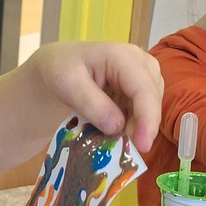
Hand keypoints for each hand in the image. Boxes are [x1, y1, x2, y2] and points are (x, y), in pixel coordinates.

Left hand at [0, 39, 162, 172]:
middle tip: (128, 151)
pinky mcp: (137, 90)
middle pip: (152, 97)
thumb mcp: (66, 84)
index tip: (141, 146)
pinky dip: (132, 125)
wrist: (53, 70)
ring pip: (150, 106)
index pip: (143, 88)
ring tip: (118, 143)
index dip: (147, 117)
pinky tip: (117, 137)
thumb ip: (91, 103)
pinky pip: (141, 111)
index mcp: (120, 55)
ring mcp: (140, 76)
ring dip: (137, 126)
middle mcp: (137, 62)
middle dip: (143, 125)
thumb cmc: (56, 71)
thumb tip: (117, 126)